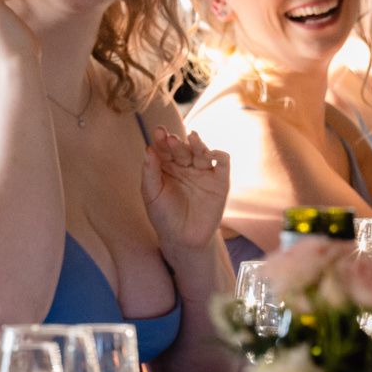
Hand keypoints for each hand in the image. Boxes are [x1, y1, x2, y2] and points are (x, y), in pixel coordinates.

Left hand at [140, 125, 230, 250]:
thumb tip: (148, 149)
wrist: (183, 239)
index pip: (164, 148)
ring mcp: (203, 172)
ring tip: (192, 138)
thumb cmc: (163, 215)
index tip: (159, 132)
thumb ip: (150, 172)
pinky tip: (212, 153)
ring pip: (202, 152)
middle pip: (182, 148)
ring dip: (198, 144)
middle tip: (171, 139)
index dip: (161, 139)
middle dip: (177, 143)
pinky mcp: (220, 181)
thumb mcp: (151, 194)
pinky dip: (220, 155)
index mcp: (167, 166)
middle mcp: (185, 165)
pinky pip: (222, 163)